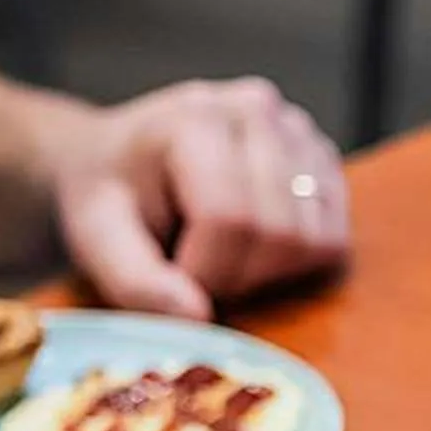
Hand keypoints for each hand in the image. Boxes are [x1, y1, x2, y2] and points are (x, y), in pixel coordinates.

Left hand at [55, 79, 349, 319]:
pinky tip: (252, 245)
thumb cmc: (106, 196)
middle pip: (280, 233)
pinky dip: (295, 260)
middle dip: (236, 276)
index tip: (170, 282)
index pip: (231, 220)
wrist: (118, 158)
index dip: (205, 274)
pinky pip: (334, 236)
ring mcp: (298, 131)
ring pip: (314, 239)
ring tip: (221, 255)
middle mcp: (259, 110)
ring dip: (267, 272)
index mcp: (196, 119)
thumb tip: (196, 319)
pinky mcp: (322, 157)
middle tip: (194, 271)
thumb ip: (136, 281)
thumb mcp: (95, 238)